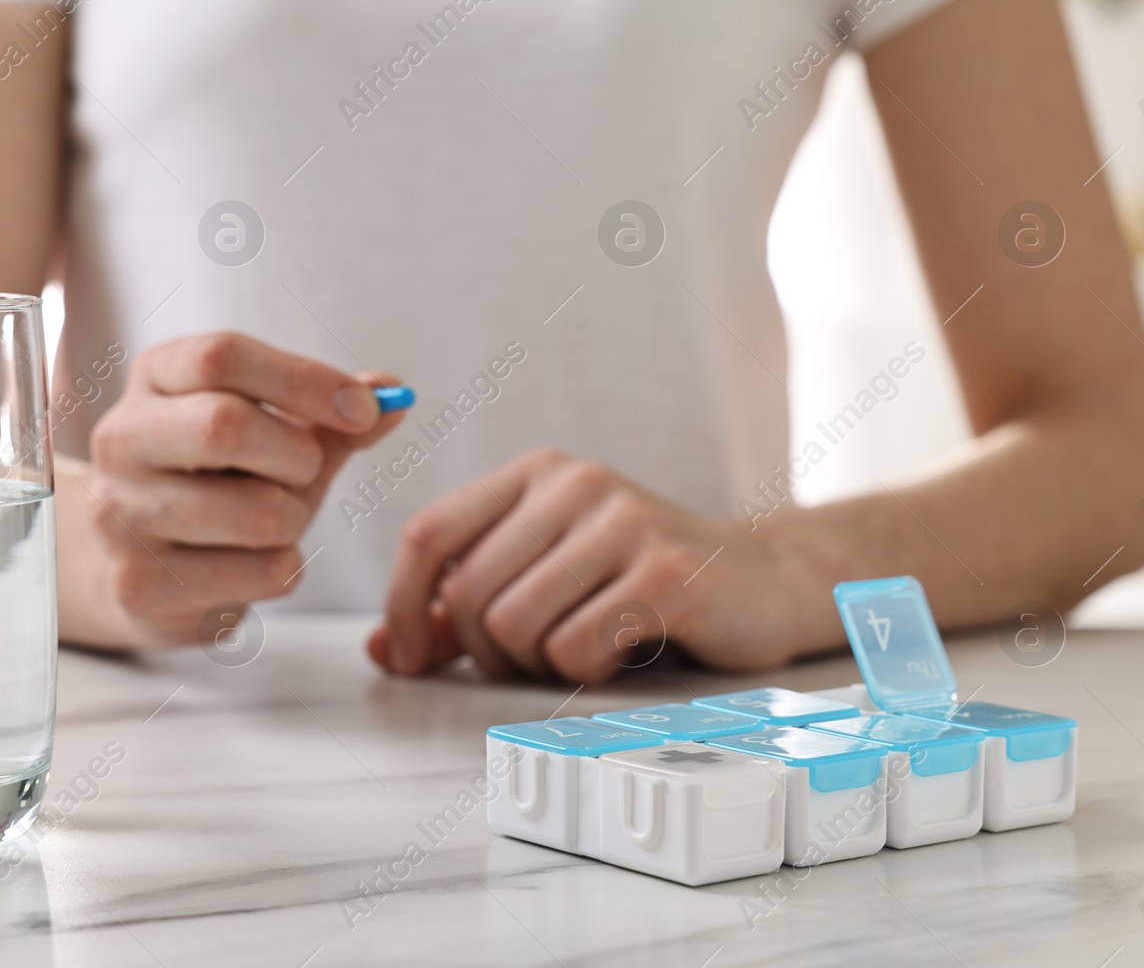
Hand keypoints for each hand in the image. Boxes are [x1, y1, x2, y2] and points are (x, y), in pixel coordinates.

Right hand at [58, 332, 404, 648]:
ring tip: (273, 521)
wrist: (140, 568)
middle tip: (308, 471)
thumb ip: (330, 415)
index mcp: (154, 379)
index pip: (222, 356)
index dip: (305, 379)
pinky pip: (261, 574)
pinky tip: (250, 564)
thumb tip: (393, 394)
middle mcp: (123, 439)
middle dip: (297, 456)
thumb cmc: (219, 485)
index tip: (362, 409)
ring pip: (257, 512)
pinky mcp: (139, 584)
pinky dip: (283, 569)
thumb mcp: (275, 435)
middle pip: (225, 425)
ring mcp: (121, 514)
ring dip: (295, 521)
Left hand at [369, 447, 811, 683]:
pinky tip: (620, 651)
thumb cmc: (640, 584)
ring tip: (579, 648)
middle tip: (530, 658)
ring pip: (516, 626)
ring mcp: (624, 522)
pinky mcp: (664, 574)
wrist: (763, 582)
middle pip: (469, 593)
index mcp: (536, 473)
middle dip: (484, 650)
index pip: (428, 534)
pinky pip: (574, 649)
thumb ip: (462, 609)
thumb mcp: (547, 578)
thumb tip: (380, 650)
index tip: (412, 656)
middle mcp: (576, 483)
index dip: (404, 606)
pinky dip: (584, 671)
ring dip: (536, 664)